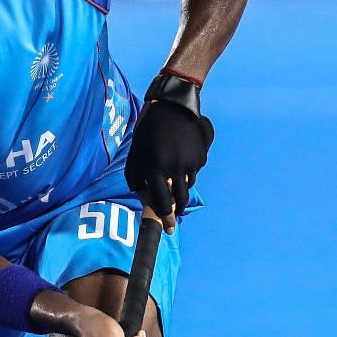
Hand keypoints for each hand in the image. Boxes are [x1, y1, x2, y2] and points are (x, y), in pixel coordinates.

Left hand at [124, 72, 212, 229]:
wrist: (174, 107)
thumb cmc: (148, 131)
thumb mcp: (135, 153)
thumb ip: (135, 177)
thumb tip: (144, 196)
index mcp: (155, 168)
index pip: (162, 202)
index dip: (164, 218)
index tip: (168, 229)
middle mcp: (175, 168)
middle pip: (180, 200)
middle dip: (177, 209)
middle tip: (174, 213)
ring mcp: (190, 163)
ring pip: (188, 185)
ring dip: (181, 187)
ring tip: (173, 174)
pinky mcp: (201, 157)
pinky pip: (194, 171)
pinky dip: (187, 171)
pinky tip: (180, 156)